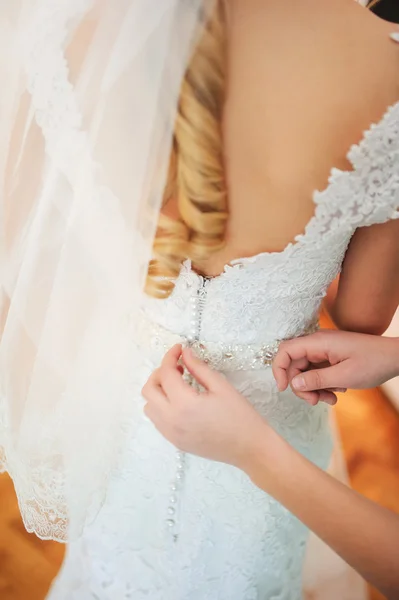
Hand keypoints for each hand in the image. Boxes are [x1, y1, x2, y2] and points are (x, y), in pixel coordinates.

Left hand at [142, 345, 269, 467]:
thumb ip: (198, 368)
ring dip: (159, 390)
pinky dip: (161, 406)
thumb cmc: (240, 416)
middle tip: (178, 367)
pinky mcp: (174, 442)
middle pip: (149, 390)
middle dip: (160, 372)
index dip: (170, 356)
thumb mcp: (221, 386)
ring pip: (149, 406)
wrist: (249, 448)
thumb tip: (185, 353)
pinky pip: (157, 420)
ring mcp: (171, 433)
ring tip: (178, 384)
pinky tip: (179, 401)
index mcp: (184, 404)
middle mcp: (171, 420)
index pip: (166, 373)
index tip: (180, 348)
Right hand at [272, 330, 398, 404]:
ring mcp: (324, 351)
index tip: (284, 389)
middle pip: (294, 364)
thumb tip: (293, 384)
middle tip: (314, 401)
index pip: (285, 350)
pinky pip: (317, 372)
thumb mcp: (344, 376)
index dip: (279, 369)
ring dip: (313, 388)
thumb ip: (316, 380)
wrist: (395, 358)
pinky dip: (322, 385)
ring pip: (305, 371)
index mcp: (318, 342)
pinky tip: (337, 392)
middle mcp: (318, 344)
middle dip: (300, 386)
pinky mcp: (330, 358)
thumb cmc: (373, 362)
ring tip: (330, 399)